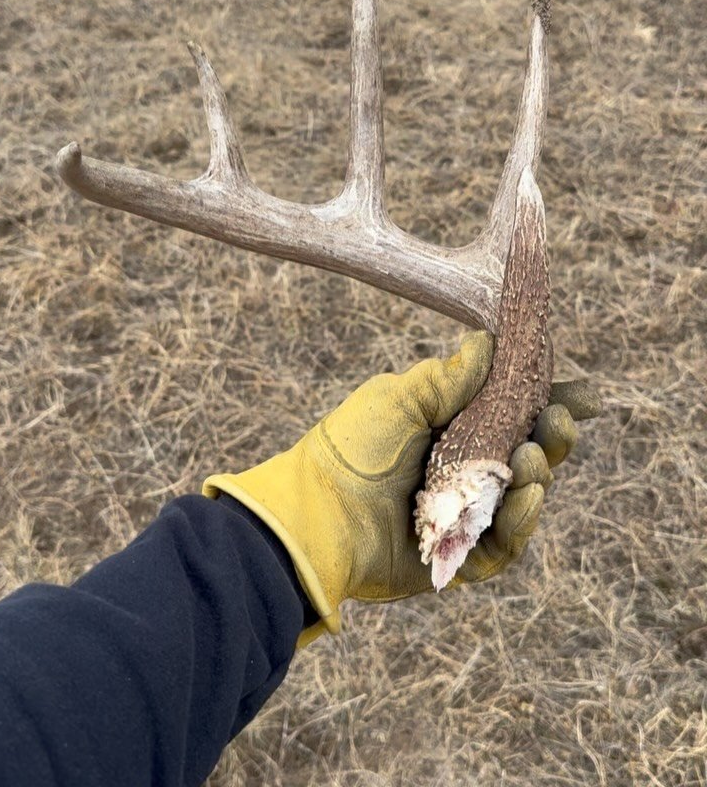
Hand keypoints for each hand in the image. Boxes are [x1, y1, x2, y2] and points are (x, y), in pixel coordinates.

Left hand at [203, 332, 599, 644]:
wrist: (318, 515)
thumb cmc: (351, 449)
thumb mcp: (398, 399)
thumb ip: (447, 378)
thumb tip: (488, 341)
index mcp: (444, 430)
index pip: (507, 413)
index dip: (545, 402)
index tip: (581, 392)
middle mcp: (456, 472)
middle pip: (523, 454)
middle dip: (551, 435)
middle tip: (562, 419)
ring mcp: (459, 516)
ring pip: (519, 497)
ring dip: (537, 474)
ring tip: (532, 457)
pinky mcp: (457, 558)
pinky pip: (504, 543)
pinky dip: (520, 520)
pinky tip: (528, 496)